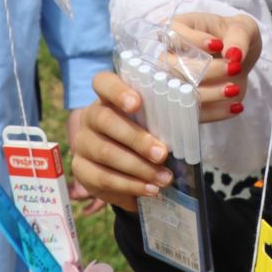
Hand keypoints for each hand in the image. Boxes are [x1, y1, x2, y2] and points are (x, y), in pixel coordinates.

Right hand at [68, 70, 172, 212]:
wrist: (126, 167)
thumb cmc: (145, 134)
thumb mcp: (156, 121)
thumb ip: (165, 118)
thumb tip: (191, 123)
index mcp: (108, 97)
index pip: (103, 83)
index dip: (117, 91)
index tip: (136, 104)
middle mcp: (90, 117)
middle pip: (105, 120)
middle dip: (136, 138)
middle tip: (162, 154)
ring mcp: (82, 143)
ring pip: (104, 152)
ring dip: (138, 167)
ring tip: (163, 178)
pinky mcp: (81, 170)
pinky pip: (102, 178)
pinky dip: (129, 185)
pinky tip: (150, 189)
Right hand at [166, 11, 261, 120]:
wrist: (240, 59)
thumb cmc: (236, 36)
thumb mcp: (244, 29)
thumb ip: (239, 37)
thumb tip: (233, 54)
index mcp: (180, 29)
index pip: (172, 34)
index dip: (192, 41)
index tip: (218, 44)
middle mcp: (171, 55)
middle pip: (174, 66)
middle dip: (205, 70)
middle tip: (234, 67)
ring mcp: (176, 80)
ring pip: (181, 92)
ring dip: (209, 94)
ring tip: (235, 89)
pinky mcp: (187, 101)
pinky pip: (194, 112)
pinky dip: (215, 113)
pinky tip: (235, 106)